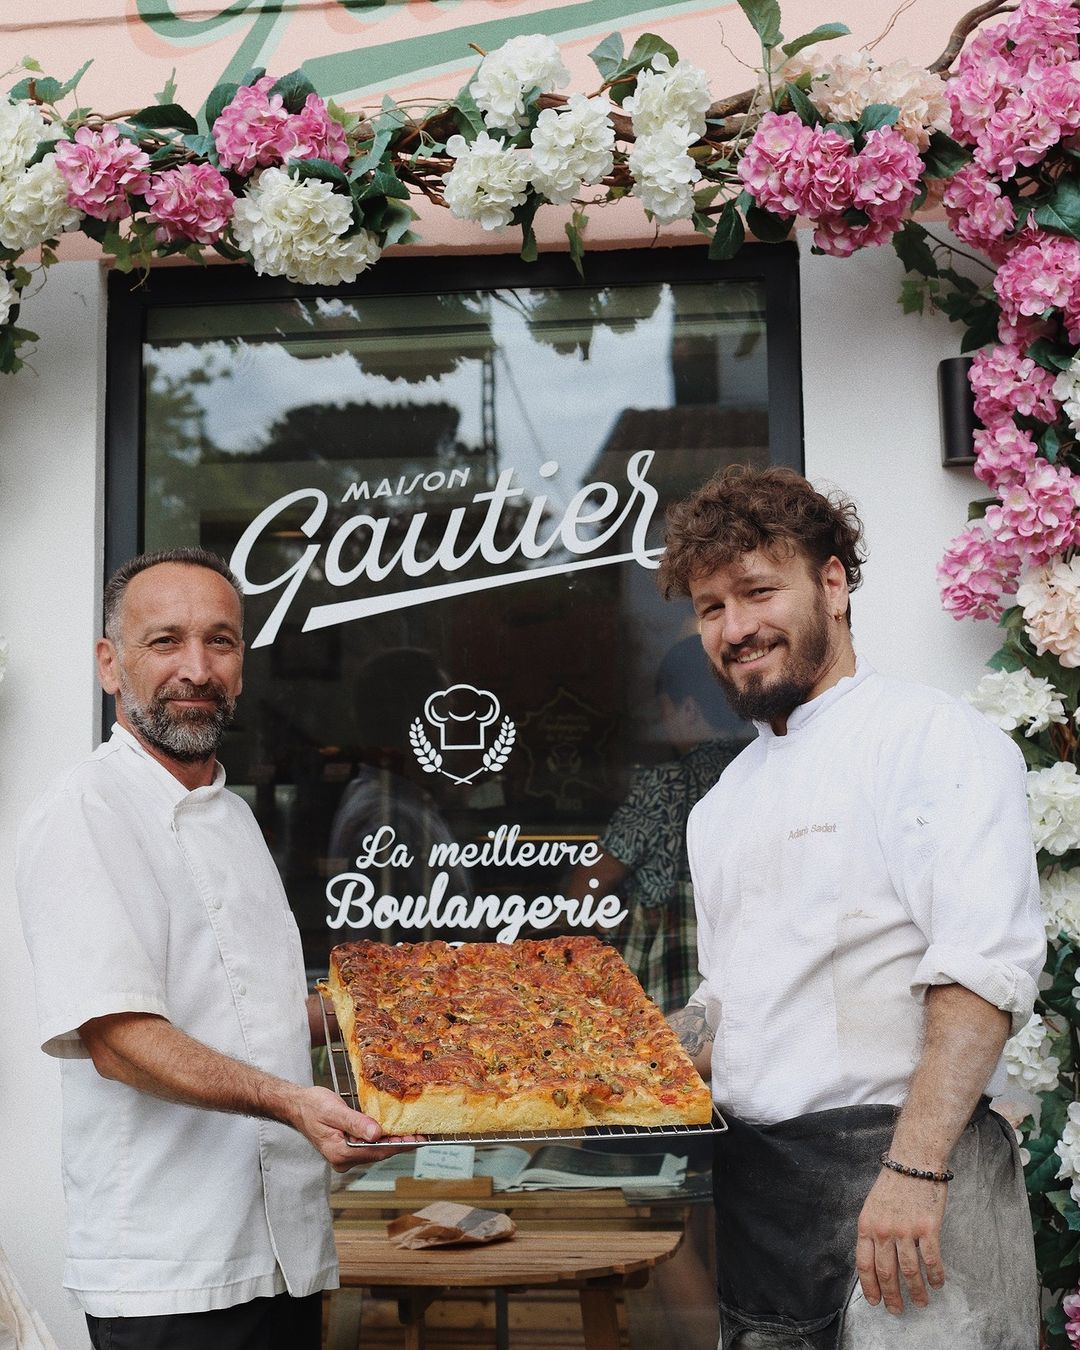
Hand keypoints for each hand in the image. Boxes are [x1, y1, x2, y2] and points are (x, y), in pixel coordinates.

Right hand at [292, 1085, 415, 1169]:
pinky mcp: (347, 1148)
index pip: (375, 1152)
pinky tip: (393, 1131)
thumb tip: (377, 1134)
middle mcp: (343, 1159)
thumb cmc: (312, 1106)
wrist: (297, 1106)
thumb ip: (355, 1123)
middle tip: (421, 1135)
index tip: (416, 1140)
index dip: (398, 1145)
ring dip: (392, 1141)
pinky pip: (368, 1145)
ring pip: (375, 1150)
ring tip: (412, 1133)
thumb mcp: (334, 1111)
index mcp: (339, 1154)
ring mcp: (345, 1156)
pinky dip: (382, 1138)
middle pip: (378, 1153)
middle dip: (399, 1144)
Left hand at [855, 1168, 947, 1314]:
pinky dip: (935, 1276)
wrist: (914, 1160)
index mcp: (867, 1224)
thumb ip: (874, 1231)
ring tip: (921, 1303)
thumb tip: (876, 1259)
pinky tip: (938, 1284)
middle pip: (886, 1272)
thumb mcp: (873, 1206)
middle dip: (891, 1296)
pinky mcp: (927, 1227)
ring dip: (916, 1292)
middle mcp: (884, 1230)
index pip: (864, 1264)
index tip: (875, 1302)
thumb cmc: (894, 1182)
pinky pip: (931, 1260)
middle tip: (897, 1310)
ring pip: (910, 1271)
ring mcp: (906, 1230)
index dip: (869, 1286)